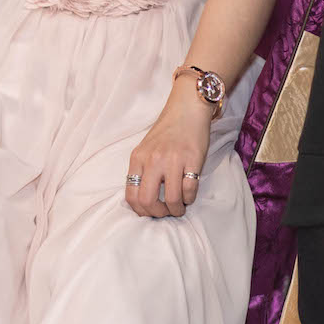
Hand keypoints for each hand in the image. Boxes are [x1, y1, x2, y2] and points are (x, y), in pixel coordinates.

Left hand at [125, 88, 211, 216]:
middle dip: (158, 214)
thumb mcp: (146, 149)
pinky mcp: (192, 159)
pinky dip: (190, 198)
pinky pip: (189, 190)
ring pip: (172, 199)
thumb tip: (143, 201)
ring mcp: (172, 160)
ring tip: (180, 206)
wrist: (187, 109)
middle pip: (147, 201)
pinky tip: (189, 194)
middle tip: (166, 212)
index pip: (131, 196)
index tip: (150, 211)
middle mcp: (152, 160)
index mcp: (138, 158)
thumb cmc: (167, 132)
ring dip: (177, 209)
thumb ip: (142, 170)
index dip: (141, 211)